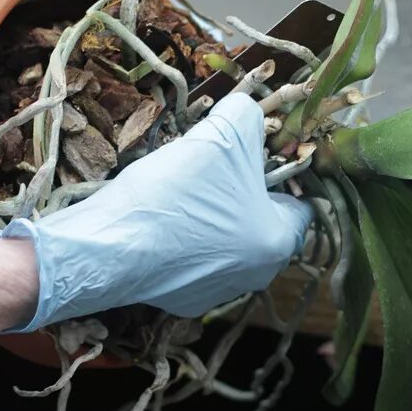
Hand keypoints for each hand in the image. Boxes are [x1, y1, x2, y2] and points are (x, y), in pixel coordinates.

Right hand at [1, 94, 313, 330]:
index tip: (263, 152)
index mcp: (279, 242)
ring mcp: (219, 291)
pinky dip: (183, 237)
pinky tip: (163, 216)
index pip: (302, 202)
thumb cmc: (179, 191)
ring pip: (228, 239)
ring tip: (186, 186)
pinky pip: (193, 257)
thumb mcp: (222, 134)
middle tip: (218, 163)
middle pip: (262, 219)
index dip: (286, 170)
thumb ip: (247, 115)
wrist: (110, 245)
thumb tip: (250, 111)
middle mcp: (257, 274)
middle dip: (244, 190)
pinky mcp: (182, 299)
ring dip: (214, 213)